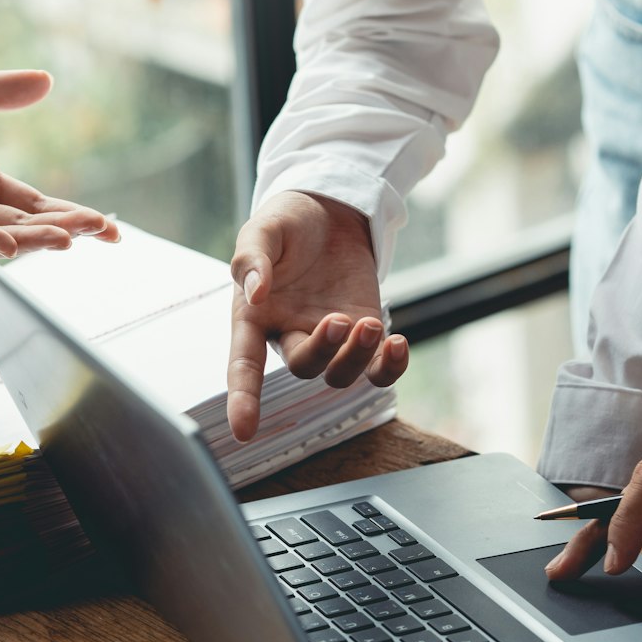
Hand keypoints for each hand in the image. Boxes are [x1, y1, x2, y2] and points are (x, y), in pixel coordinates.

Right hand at [226, 191, 409, 441]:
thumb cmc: (287, 223)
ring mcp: (328, 338)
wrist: (329, 210)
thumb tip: (254, 292)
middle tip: (338, 321)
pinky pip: (378, 369)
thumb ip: (251, 259)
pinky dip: (390, 367)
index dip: (242, 398)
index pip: (243, 364)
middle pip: (303, 367)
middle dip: (322, 351)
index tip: (243, 431)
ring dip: (356, 357)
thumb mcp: (262, 229)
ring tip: (369, 323)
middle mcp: (289, 335)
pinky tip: (399, 344)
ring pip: (340, 374)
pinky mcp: (363, 333)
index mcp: (253, 317)